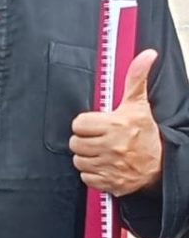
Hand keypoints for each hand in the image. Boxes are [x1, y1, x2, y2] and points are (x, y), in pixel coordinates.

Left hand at [69, 49, 162, 196]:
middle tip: (96, 139)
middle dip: (84, 140)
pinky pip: (86, 178)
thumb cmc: (146, 134)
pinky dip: (92, 174)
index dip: (84, 124)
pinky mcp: (110, 183)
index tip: (94, 125)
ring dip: (86, 157)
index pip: (79, 124)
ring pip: (78, 161)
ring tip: (100, 151)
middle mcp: (111, 147)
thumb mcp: (139, 104)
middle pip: (75, 143)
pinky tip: (103, 165)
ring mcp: (110, 167)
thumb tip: (146, 55)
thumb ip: (136, 78)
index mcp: (116, 125)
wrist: (162, 165)